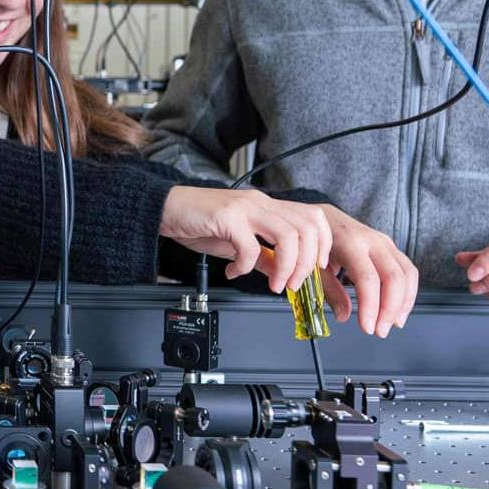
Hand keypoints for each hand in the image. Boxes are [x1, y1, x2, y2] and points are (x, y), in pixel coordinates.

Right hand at [159, 186, 329, 293]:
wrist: (165, 208)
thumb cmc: (197, 221)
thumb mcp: (236, 241)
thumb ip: (261, 254)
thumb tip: (279, 270)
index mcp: (267, 207)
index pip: (313, 217)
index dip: (322, 244)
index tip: (315, 269)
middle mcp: (261, 203)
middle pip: (307, 227)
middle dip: (307, 262)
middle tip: (293, 284)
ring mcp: (245, 208)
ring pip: (288, 235)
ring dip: (287, 267)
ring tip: (275, 285)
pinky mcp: (227, 217)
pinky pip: (249, 246)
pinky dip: (247, 266)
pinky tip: (234, 272)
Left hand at [313, 206, 416, 336]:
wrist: (325, 216)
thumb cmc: (318, 241)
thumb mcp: (315, 265)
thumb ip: (329, 290)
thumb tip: (344, 316)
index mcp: (350, 243)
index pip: (367, 278)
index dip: (370, 306)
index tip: (367, 328)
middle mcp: (373, 241)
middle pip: (393, 278)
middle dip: (390, 309)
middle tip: (380, 331)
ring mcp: (386, 243)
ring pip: (407, 275)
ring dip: (403, 304)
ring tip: (391, 324)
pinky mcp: (392, 250)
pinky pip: (409, 272)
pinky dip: (408, 294)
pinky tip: (399, 311)